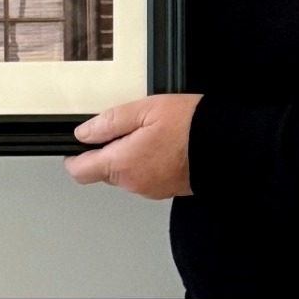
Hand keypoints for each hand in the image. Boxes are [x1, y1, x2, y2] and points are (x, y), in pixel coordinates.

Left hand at [64, 93, 203, 198]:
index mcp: (123, 164)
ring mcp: (149, 189)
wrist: (224, 146)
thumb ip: (111, 121)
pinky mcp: (164, 189)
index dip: (74, 156)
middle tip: (123, 125)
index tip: (77, 144)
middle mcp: (133, 183)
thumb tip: (84, 133)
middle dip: (106, 150)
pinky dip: (145, 160)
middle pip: (103, 171)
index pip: (81, 171)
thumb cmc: (188, 125)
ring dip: (127, 154)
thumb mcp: (145, 109)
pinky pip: (143, 175)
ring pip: (124, 173)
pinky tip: (160, 141)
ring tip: (147, 129)